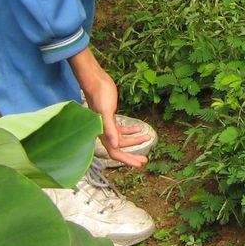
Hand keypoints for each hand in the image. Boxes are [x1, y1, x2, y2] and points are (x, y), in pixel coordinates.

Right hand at [68, 48, 146, 169]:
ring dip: (134, 141)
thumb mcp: (106, 112)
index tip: (141, 164)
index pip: (116, 152)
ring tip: (148, 139)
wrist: (96, 81)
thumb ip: (109, 129)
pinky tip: (139, 129)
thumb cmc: (100, 95)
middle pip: (120, 148)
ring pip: (122, 138)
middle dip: (132, 155)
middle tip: (145, 160)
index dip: (128, 160)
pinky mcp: (111, 117)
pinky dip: (130, 131)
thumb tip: (116, 145)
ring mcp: (108, 124)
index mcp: (103, 133)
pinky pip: (121, 128)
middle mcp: (105, 132)